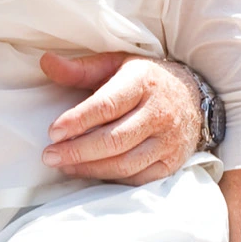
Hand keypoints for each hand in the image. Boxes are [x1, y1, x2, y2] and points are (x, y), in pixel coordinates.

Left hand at [39, 52, 200, 184]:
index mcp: (142, 83)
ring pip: (126, 163)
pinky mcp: (172, 162)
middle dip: (78, 151)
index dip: (78, 120)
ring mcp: (168, 141)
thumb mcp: (115, 64)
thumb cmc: (145, 79)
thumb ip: (80, 68)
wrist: (194, 97)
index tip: (53, 132)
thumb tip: (46, 62)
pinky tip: (89, 173)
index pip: (107, 106)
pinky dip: (112, 178)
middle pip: (114, 139)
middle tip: (50, 155)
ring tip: (63, 166)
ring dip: (90, 168)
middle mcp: (159, 113)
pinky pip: (139, 178)